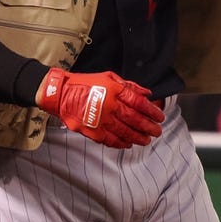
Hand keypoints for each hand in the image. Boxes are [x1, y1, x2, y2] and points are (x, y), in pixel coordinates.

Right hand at [36, 69, 163, 148]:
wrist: (61, 94)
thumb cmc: (85, 84)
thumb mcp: (108, 77)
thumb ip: (129, 86)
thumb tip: (147, 93)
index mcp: (114, 90)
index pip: (138, 102)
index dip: (151, 111)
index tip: (159, 116)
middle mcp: (109, 105)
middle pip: (134, 119)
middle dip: (148, 126)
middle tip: (157, 131)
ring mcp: (101, 120)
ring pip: (125, 132)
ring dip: (138, 137)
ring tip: (147, 140)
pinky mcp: (92, 131)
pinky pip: (110, 140)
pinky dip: (121, 143)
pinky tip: (128, 144)